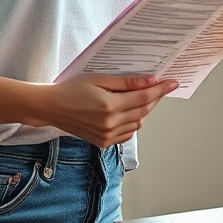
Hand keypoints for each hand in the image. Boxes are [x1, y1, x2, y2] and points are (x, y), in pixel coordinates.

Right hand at [35, 74, 178, 147]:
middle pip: (144, 111)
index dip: (160, 90)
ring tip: (139, 97)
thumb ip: (126, 82)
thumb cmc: (71, 90)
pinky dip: (132, 123)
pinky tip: (127, 112)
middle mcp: (110, 124)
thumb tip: (150, 81)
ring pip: (137, 124)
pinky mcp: (103, 143)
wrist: (51, 108)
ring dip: (143, 111)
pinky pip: (127, 134)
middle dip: (154, 98)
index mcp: (109, 106)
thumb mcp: (98, 79)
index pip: (144, 97)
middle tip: (159, 87)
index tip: (172, 83)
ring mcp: (107, 136)